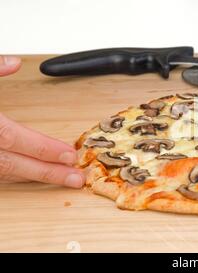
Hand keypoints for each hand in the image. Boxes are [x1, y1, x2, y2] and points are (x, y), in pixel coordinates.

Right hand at [0, 56, 84, 187]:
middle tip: (76, 178)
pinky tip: (36, 172)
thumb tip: (14, 62)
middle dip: (47, 173)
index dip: (43, 148)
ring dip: (35, 176)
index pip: (14, 138)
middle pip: (13, 164)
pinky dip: (18, 173)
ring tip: (63, 178)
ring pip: (5, 172)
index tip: (69, 153)